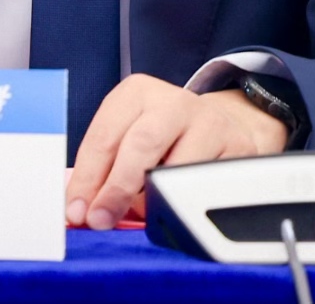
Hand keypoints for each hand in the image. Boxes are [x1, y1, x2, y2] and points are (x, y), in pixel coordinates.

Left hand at [65, 75, 291, 228]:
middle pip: (142, 144)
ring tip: (145, 215)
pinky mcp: (238, 148)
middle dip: (117, 188)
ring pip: (178, 168)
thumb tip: (76, 212)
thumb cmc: (160, 144)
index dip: (87, 177)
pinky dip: (187, 205)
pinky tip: (177, 209)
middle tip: (101, 220)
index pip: (105, 136)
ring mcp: (211, 122)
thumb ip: (100, 174)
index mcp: (137, 93)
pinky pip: (207, 185)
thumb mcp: (125, 142)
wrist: (220, 129)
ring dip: (156, 200)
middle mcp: (175, 101)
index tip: (76, 211)